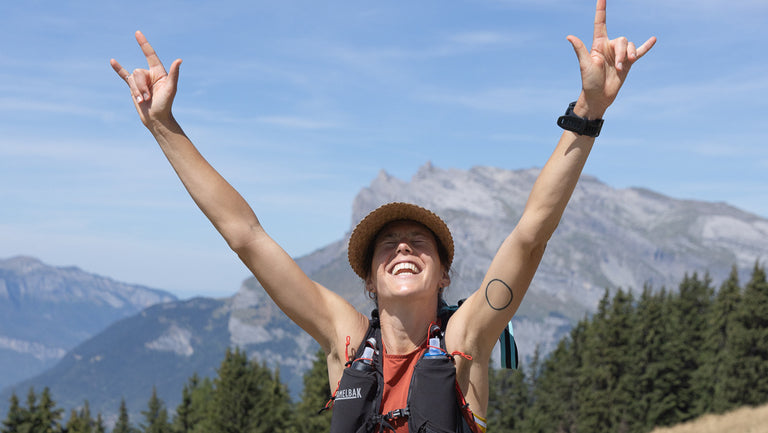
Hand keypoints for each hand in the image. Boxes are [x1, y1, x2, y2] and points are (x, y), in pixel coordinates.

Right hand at [110, 31, 181, 126]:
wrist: (156, 118)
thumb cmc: (165, 104)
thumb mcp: (170, 88)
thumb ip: (174, 74)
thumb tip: (179, 60)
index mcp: (159, 72)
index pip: (150, 55)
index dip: (143, 44)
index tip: (137, 33)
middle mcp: (150, 74)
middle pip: (138, 72)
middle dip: (141, 86)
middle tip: (148, 98)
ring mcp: (141, 81)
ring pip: (132, 79)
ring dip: (136, 91)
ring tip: (144, 101)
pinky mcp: (133, 87)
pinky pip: (124, 75)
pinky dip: (118, 69)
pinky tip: (112, 61)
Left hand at [567, 0, 655, 116]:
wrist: (599, 96)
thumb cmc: (589, 81)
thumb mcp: (585, 64)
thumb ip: (580, 49)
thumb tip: (569, 37)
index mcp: (598, 44)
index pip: (600, 23)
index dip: (601, 10)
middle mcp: (609, 47)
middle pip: (622, 40)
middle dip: (622, 52)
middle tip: (616, 67)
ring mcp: (619, 54)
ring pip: (631, 46)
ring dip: (629, 56)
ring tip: (622, 68)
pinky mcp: (628, 63)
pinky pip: (639, 52)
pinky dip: (646, 46)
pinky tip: (654, 39)